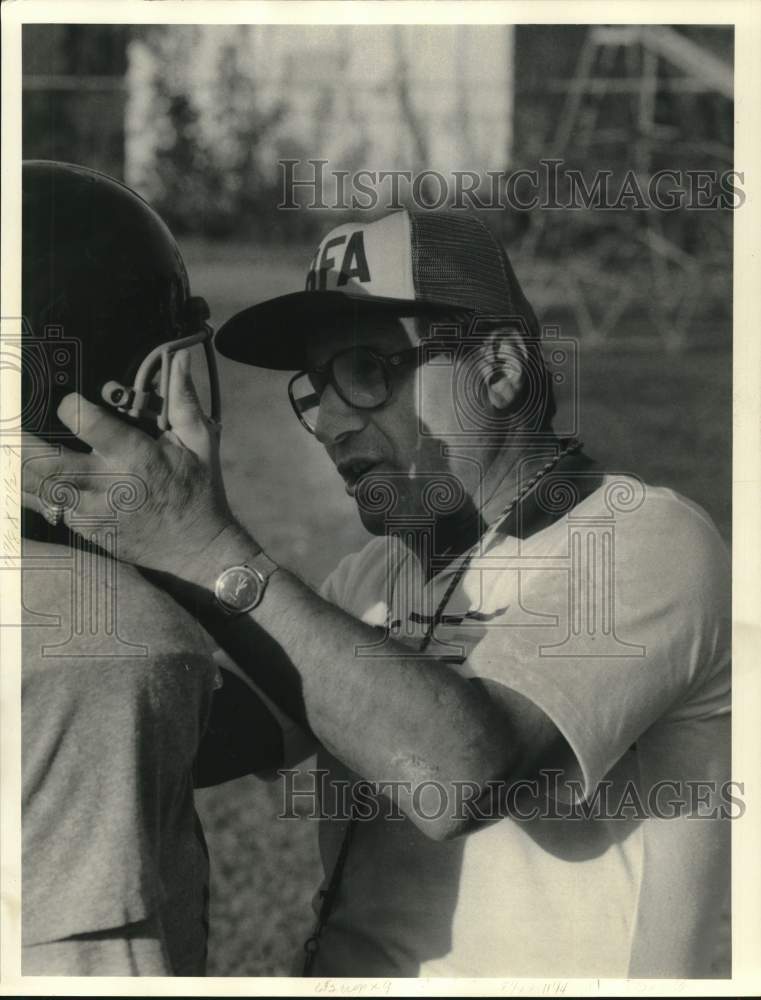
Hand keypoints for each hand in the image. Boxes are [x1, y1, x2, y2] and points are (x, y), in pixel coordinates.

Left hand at [22, 351, 240, 577]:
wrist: (197, 548)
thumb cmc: (199, 490)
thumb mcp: (201, 442)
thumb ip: (184, 400)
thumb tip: (181, 359)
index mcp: (137, 457)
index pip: (90, 425)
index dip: (71, 408)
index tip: (67, 402)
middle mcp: (110, 485)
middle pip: (50, 464)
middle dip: (20, 444)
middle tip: (8, 425)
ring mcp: (94, 512)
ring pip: (40, 489)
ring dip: (17, 467)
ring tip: (8, 445)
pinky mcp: (88, 529)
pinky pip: (47, 509)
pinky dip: (29, 491)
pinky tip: (17, 474)